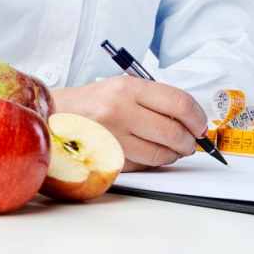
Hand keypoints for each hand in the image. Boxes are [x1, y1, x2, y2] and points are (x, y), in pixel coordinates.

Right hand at [51, 75, 208, 171]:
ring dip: (173, 155)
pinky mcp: (106, 158)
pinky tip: (149, 154)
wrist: (52, 116)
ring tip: (172, 150)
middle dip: (189, 142)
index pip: (179, 103)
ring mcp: (112, 137)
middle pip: (174, 132)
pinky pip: (142, 165)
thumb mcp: (122, 88)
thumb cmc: (91, 102)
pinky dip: (153, 162)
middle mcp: (120, 110)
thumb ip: (155, 101)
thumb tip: (191, 121)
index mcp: (128, 88)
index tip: (201, 127)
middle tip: (190, 143)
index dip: (198, 118)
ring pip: (161, 154)